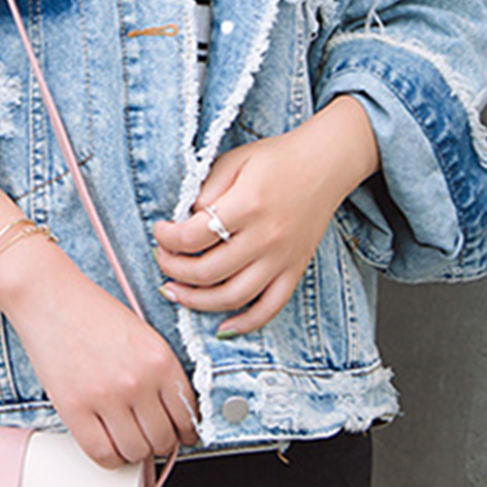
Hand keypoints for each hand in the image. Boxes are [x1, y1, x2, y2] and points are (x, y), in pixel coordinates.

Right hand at [0, 241, 198, 468]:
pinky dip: (109, 457)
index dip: (185, 431)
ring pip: (135, 452)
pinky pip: (102, 454)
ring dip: (134, 452)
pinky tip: (108, 444)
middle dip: (160, 443)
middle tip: (150, 436)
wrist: (49, 296)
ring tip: (127, 439)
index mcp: (160, 359)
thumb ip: (160, 372)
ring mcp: (107, 397)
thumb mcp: (142, 334)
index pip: (187, 415)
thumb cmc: (91, 311)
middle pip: (163, 439)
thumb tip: (172, 412)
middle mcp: (138, 380)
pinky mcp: (75, 408)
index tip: (180, 435)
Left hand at [152, 97, 379, 337]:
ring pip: (232, 297)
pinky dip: (245, 323)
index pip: (193, 236)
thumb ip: (206, 189)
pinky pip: (270, 307)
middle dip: (173, 269)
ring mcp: (281, 259)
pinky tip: (222, 326)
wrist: (325, 164)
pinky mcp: (295, 270)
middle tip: (162, 260)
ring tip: (175, 292)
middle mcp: (265, 237)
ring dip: (196, 301)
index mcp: (246, 205)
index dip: (168, 238)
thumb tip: (184, 221)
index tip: (160, 232)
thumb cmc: (276, 159)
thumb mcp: (234, 161)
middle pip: (207, 271)